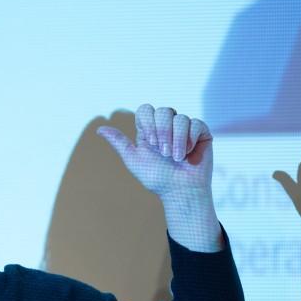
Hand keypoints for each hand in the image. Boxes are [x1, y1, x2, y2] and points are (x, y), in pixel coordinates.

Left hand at [97, 104, 214, 201]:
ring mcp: (185, 128)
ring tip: (176, 158)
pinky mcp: (201, 133)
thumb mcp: (134, 160)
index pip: (146, 109)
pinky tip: (188, 154)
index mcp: (150, 129)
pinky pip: (196, 123)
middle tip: (163, 153)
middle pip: (163, 111)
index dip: (148, 123)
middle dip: (162, 132)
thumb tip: (99, 129)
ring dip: (176, 140)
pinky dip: (189, 140)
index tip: (150, 142)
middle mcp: (168, 126)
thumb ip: (119, 143)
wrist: (180, 191)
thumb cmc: (157, 178)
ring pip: (180, 118)